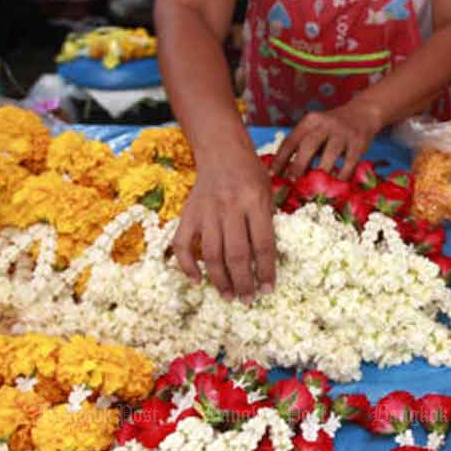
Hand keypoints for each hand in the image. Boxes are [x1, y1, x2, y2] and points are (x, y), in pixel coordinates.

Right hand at [171, 151, 276, 299]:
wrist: (220, 151)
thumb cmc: (250, 174)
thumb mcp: (268, 192)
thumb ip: (267, 222)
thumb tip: (266, 261)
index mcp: (255, 201)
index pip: (262, 244)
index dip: (265, 271)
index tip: (268, 289)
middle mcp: (230, 207)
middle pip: (236, 254)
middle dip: (243, 282)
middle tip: (248, 300)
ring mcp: (206, 211)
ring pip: (210, 254)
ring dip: (219, 280)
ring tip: (229, 296)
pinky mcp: (188, 214)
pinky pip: (182, 245)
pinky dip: (187, 265)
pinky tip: (197, 280)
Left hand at [272, 101, 381, 181]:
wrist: (362, 113)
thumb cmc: (332, 128)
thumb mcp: (316, 131)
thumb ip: (303, 148)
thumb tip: (287, 174)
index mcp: (310, 121)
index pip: (291, 140)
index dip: (280, 158)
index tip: (272, 174)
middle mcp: (325, 124)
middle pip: (309, 144)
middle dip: (299, 164)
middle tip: (292, 181)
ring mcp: (343, 132)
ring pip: (330, 152)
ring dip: (322, 170)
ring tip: (316, 187)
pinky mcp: (358, 141)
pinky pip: (349, 161)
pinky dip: (342, 173)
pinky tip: (337, 182)